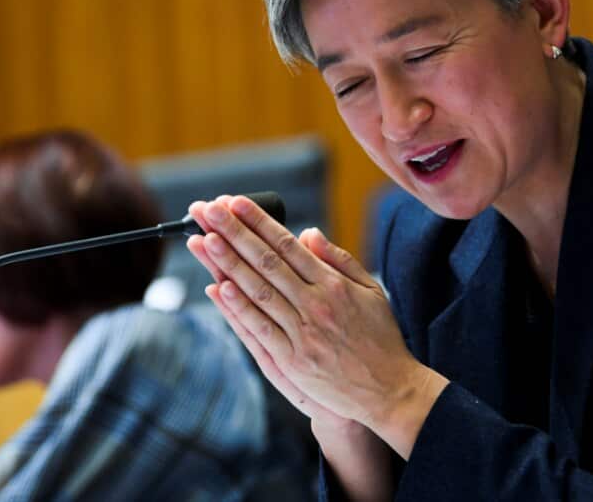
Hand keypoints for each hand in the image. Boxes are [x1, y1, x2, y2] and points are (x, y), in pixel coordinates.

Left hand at [185, 195, 446, 456]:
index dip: (259, 222)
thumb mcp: (371, 290)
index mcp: (333, 284)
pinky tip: (219, 288)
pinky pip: (260, 329)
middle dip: (234, 233)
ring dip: (228, 264)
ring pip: (258, 292)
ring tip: (203, 240)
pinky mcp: (292, 361)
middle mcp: (316, 304)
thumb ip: (339, 259)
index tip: (236, 203)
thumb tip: (309, 233)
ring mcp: (302, 333)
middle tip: (208, 210)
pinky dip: (238, 308)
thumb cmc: (380, 337)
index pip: (288, 245)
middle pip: (267, 262)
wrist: (388, 389)